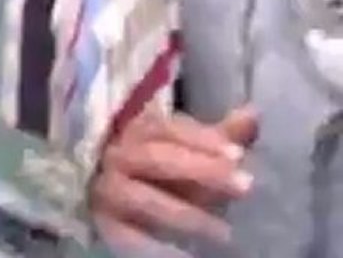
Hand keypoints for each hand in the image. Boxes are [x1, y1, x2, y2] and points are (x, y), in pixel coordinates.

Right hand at [92, 106, 257, 256]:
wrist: (116, 205)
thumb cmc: (161, 174)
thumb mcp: (189, 154)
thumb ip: (218, 137)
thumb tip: (253, 114)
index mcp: (135, 131)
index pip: (165, 128)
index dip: (201, 139)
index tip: (238, 155)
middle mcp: (115, 156)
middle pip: (154, 158)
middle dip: (200, 170)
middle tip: (245, 187)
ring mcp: (106, 191)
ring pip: (140, 198)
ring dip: (184, 213)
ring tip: (224, 231)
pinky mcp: (104, 225)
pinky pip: (127, 235)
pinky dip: (152, 244)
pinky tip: (185, 254)